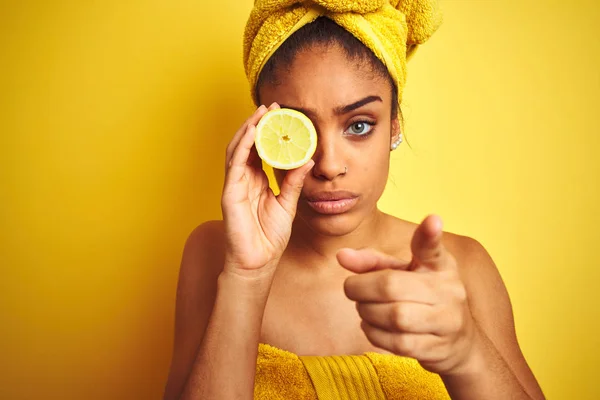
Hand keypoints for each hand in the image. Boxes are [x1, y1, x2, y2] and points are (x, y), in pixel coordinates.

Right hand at [221, 103, 314, 276]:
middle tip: (272, 106)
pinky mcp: (230, 193)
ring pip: (238, 149)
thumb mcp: (288, 204)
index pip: (260, 150)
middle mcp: (243, 180)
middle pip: (247, 145)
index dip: (268, 132)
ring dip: (248, 129)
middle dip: (257, 124)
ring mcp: (234, 185)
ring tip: (261, 113)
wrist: (258, 263)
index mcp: (256, 181)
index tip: (281, 116)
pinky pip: (235, 164)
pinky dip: (242, 146)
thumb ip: (294, 182)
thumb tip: (307, 160)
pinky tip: (251, 132)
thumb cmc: (269, 237)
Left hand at [337, 215, 479, 375]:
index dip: (430, 234)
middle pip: (391, 286)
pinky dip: (374, 333)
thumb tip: (341, 256)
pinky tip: (371, 326)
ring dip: (366, 312)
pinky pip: (397, 342)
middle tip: (352, 289)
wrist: (458, 342)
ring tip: (363, 308)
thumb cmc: (423, 298)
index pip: (433, 248)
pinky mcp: (439, 348)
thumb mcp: (404, 273)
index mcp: (439, 265)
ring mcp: (447, 320)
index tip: (432, 220)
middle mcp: (448, 290)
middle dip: (361, 289)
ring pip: (394, 317)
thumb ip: (373, 262)